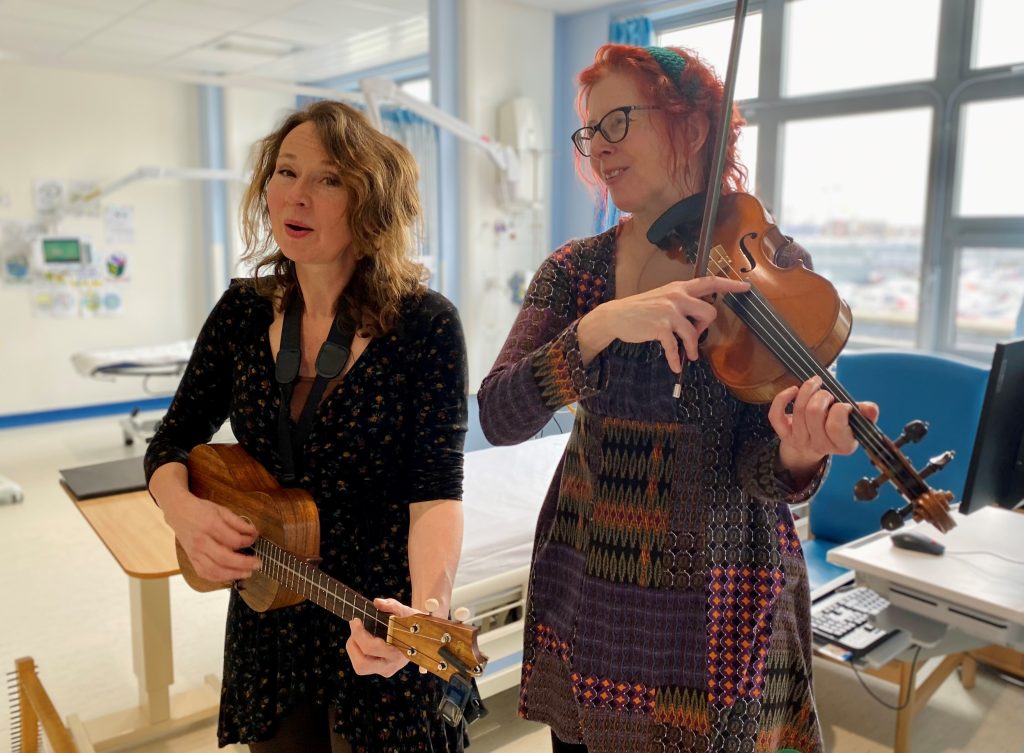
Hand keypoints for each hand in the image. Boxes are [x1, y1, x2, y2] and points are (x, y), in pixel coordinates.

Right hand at [161, 492, 259, 582]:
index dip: (248, 541)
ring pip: (214, 570)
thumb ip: (238, 522)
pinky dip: (218, 578)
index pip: (233, 539)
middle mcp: (201, 541)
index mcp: (210, 525)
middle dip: (244, 563)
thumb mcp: (221, 510)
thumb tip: (253, 532)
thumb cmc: (201, 510)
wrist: (178, 512)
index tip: (255, 538)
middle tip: (258, 564)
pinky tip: (230, 576)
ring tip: (247, 573)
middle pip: (224, 558)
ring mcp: (195, 552)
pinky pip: (204, 574)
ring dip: (233, 574)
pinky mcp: (191, 559)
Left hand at [347, 597, 418, 676]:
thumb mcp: (405, 612)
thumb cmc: (413, 623)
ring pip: (360, 667)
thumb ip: (392, 606)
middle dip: (353, 644)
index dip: (359, 634)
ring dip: (353, 649)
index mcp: (398, 652)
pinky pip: (362, 666)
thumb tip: (377, 602)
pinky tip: (362, 640)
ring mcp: (386, 670)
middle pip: (362, 664)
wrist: (423, 636)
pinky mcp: (381, 670)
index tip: (356, 620)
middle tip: (354, 627)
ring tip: (357, 633)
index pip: (371, 648)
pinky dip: (358, 652)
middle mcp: (392, 665)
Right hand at [579, 276, 750, 371]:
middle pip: (709, 311)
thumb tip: (698, 320)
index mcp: (680, 288)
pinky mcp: (660, 327)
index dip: (729, 284)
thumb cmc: (641, 309)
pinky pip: (675, 347)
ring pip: (694, 332)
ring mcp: (669, 312)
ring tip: (690, 355)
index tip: (746, 287)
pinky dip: (676, 359)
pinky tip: (676, 367)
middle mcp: (677, 297)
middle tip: (694, 333)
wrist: (617, 316)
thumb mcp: (663, 299)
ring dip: (693, 347)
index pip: (710, 281)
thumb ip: (682, 304)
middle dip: (705, 327)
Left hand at [769, 375, 879, 477]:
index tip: (844, 404)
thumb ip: (864, 414)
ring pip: (798, 411)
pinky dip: (782, 398)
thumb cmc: (838, 427)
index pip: (836, 426)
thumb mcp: (856, 423)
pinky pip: (776, 415)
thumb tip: (871, 408)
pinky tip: (793, 390)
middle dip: (821, 396)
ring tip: (815, 385)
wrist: (814, 445)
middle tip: (827, 393)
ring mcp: (800, 440)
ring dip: (806, 390)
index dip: (839, 409)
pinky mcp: (784, 434)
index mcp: (842, 444)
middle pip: (814, 413)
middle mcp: (820, 445)